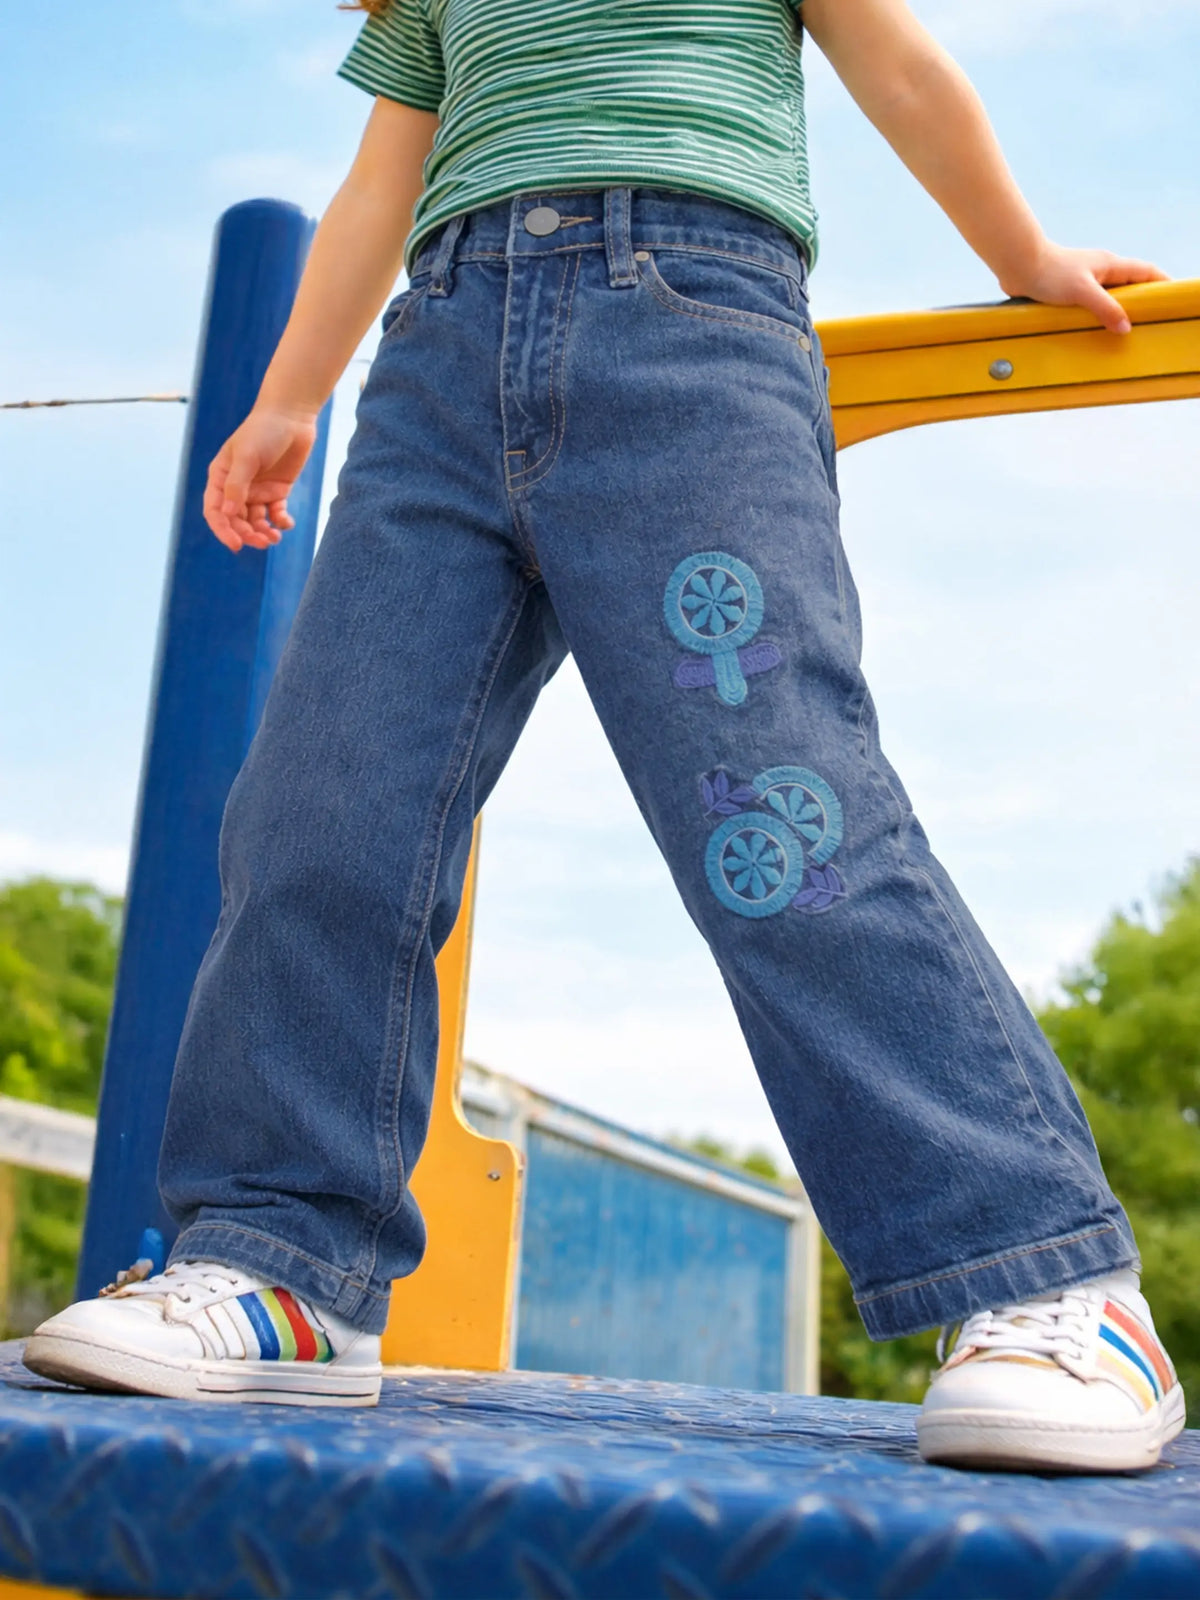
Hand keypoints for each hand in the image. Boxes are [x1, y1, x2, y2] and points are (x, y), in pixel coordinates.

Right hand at [203, 408, 318, 552]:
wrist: (291, 416)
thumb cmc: (263, 431)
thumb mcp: (246, 456)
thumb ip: (237, 485)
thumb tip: (229, 514)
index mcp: (221, 477)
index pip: (215, 511)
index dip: (223, 530)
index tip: (236, 545)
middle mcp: (237, 487)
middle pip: (236, 520)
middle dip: (247, 534)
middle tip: (262, 542)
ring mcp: (258, 490)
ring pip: (255, 521)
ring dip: (263, 532)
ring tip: (274, 538)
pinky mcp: (278, 490)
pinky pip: (275, 514)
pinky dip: (280, 522)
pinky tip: (285, 523)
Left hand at [999, 244, 1169, 334]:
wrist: (1018, 265)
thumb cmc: (1050, 274)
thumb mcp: (1083, 292)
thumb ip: (1106, 309)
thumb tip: (1126, 327)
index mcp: (1111, 265)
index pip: (1146, 272)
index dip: (1162, 283)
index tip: (1171, 298)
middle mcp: (1101, 271)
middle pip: (1130, 286)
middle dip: (1141, 302)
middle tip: (1149, 323)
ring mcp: (1085, 280)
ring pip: (1109, 296)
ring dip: (1116, 311)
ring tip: (1123, 333)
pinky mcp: (1068, 290)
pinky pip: (1089, 304)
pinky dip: (1096, 316)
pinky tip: (1093, 331)